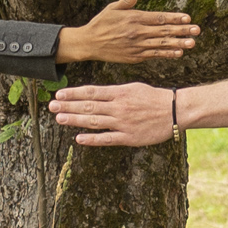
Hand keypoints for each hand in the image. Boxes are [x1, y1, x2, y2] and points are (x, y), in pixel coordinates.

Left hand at [50, 80, 185, 147]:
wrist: (175, 110)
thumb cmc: (154, 98)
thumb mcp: (133, 87)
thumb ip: (114, 92)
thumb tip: (94, 93)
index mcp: (119, 93)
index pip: (91, 92)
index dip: (73, 93)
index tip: (59, 94)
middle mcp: (118, 107)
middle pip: (88, 107)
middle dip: (68, 106)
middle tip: (52, 106)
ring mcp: (122, 123)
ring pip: (94, 122)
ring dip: (75, 120)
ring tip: (59, 118)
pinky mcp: (129, 137)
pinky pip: (107, 139)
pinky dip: (92, 139)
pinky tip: (78, 138)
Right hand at [56, 0, 196, 64]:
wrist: (89, 44)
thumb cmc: (102, 23)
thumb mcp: (113, 8)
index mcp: (133, 18)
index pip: (158, 18)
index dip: (174, 18)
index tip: (187, 18)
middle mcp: (137, 32)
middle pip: (163, 31)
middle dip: (181, 30)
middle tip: (197, 30)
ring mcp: (136, 46)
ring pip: (161, 44)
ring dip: (178, 44)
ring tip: (192, 43)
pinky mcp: (135, 57)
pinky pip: (154, 55)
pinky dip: (166, 54)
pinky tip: (178, 53)